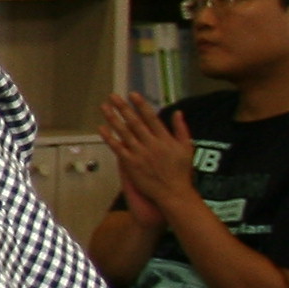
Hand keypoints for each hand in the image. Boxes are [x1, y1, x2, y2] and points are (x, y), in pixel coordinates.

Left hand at [97, 93, 198, 217]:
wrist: (174, 193)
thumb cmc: (181, 172)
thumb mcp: (187, 148)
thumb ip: (181, 129)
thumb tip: (178, 112)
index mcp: (165, 139)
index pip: (151, 117)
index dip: (141, 105)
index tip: (133, 94)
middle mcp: (151, 144)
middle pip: (135, 122)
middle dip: (123, 108)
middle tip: (113, 96)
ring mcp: (140, 154)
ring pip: (124, 133)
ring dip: (113, 119)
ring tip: (104, 107)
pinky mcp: (131, 164)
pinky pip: (118, 149)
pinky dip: (109, 138)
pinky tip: (101, 128)